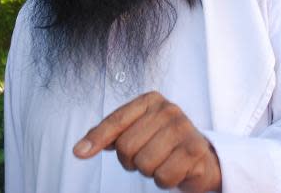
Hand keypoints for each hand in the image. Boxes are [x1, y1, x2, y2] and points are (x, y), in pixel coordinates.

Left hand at [73, 91, 221, 191]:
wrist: (201, 158)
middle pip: (127, 146)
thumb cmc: (162, 144)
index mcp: (150, 101)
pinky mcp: (195, 150)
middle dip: (131, 161)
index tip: (79, 153)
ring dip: (149, 171)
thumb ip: (110, 135)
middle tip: (146, 157)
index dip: (97, 139)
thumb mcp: (136, 132)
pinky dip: (164, 180)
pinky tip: (174, 169)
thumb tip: (80, 149)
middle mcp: (168, 109)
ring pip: (144, 163)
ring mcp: (184, 128)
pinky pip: (163, 176)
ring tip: (161, 162)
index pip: (116, 121)